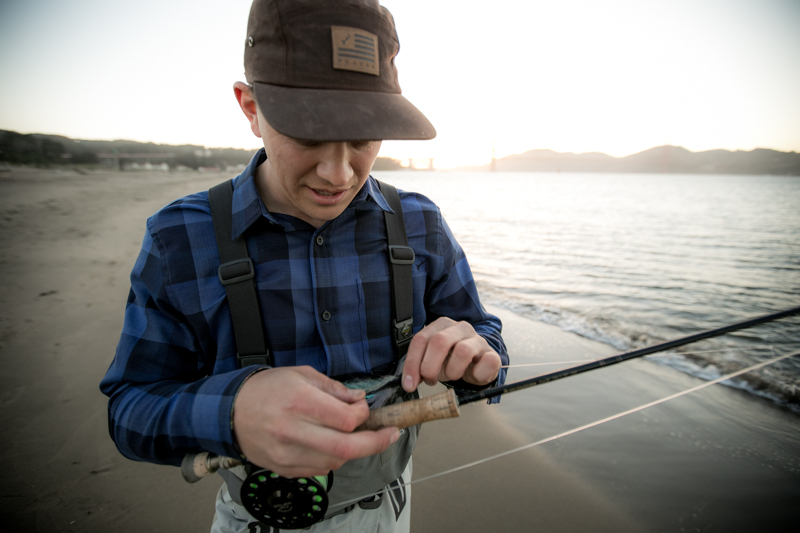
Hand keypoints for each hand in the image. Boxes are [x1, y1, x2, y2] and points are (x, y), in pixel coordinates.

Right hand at [232, 366, 399, 477]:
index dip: (365, 415)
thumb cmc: (266, 389)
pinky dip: (332, 458)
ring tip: (352, 435)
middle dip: (376, 442)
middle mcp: (294, 431)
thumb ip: (333, 388)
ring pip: (335, 461)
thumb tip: (358, 399)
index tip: (365, 409)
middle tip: (391, 434)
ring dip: (352, 450)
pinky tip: (330, 444)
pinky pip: (319, 469)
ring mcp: (288, 453)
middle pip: (347, 448)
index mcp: (300, 403)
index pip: (347, 419)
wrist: (229, 411)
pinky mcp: (284, 468)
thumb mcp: (301, 375)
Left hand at [401, 317, 501, 391]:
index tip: (409, 383)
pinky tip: (472, 376)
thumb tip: (408, 382)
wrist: (478, 365)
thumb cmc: (452, 361)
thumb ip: (419, 367)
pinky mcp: (492, 354)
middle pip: (439, 341)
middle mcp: (460, 328)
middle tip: (430, 380)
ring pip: (462, 351)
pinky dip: (477, 374)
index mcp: (442, 325)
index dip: (412, 363)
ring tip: (452, 377)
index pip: (421, 339)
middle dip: (430, 366)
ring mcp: (478, 339)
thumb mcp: (433, 361)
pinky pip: (486, 363)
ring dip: (452, 370)